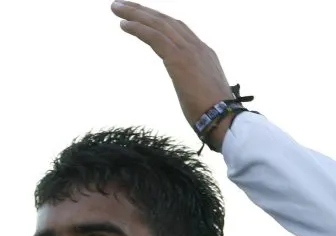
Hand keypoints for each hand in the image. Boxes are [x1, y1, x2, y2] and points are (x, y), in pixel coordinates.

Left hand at [111, 1, 236, 149]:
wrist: (224, 119)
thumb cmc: (212, 113)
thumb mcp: (201, 90)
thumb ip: (193, 80)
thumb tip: (188, 85)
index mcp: (203, 52)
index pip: (177, 28)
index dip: (157, 19)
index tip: (140, 15)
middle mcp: (197, 46)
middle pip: (166, 21)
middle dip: (142, 11)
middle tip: (121, 4)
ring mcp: (190, 51)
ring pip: (159, 25)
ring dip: (136, 14)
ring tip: (116, 7)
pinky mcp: (180, 60)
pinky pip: (156, 38)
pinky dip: (139, 29)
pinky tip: (124, 25)